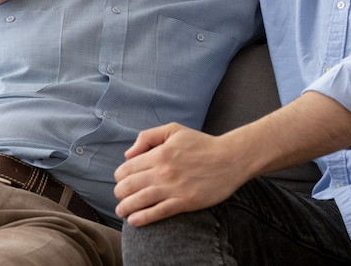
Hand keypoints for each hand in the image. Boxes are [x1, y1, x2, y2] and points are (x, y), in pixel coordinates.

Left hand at [113, 123, 249, 226]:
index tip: (122, 181)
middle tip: (121, 197)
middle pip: (128, 187)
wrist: (230, 158)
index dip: (119, 177)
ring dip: (125, 208)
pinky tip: (135, 220)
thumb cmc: (202, 144)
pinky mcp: (184, 202)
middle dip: (119, 194)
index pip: (126, 169)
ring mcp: (173, 188)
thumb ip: (148, 137)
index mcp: (158, 154)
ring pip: (139, 201)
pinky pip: (157, 212)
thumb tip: (128, 154)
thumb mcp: (174, 130)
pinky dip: (142, 218)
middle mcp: (162, 171)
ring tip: (123, 212)